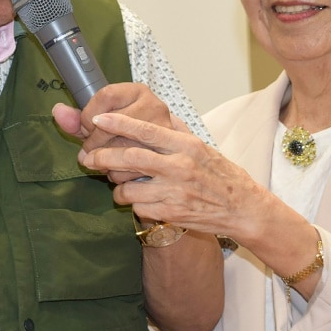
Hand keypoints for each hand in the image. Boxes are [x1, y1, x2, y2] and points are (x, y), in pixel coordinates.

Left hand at [52, 83, 173, 182]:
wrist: (171, 152)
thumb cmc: (130, 133)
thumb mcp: (106, 122)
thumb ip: (78, 118)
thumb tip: (57, 111)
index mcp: (139, 91)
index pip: (106, 96)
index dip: (88, 116)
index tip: (86, 128)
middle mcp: (156, 107)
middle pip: (111, 125)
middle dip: (93, 144)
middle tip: (89, 154)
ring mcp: (166, 132)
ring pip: (124, 151)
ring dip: (106, 164)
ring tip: (103, 165)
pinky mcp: (171, 157)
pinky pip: (135, 171)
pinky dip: (120, 179)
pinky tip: (119, 174)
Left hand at [78, 111, 262, 237]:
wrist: (242, 208)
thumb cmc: (221, 175)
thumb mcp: (201, 147)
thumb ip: (175, 135)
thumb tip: (154, 118)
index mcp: (186, 145)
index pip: (146, 130)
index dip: (119, 123)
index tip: (98, 118)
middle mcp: (179, 167)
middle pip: (131, 158)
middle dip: (103, 156)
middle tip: (88, 157)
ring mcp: (175, 192)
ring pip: (130, 187)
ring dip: (116, 186)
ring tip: (115, 183)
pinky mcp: (172, 213)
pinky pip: (140, 207)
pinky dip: (132, 203)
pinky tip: (135, 200)